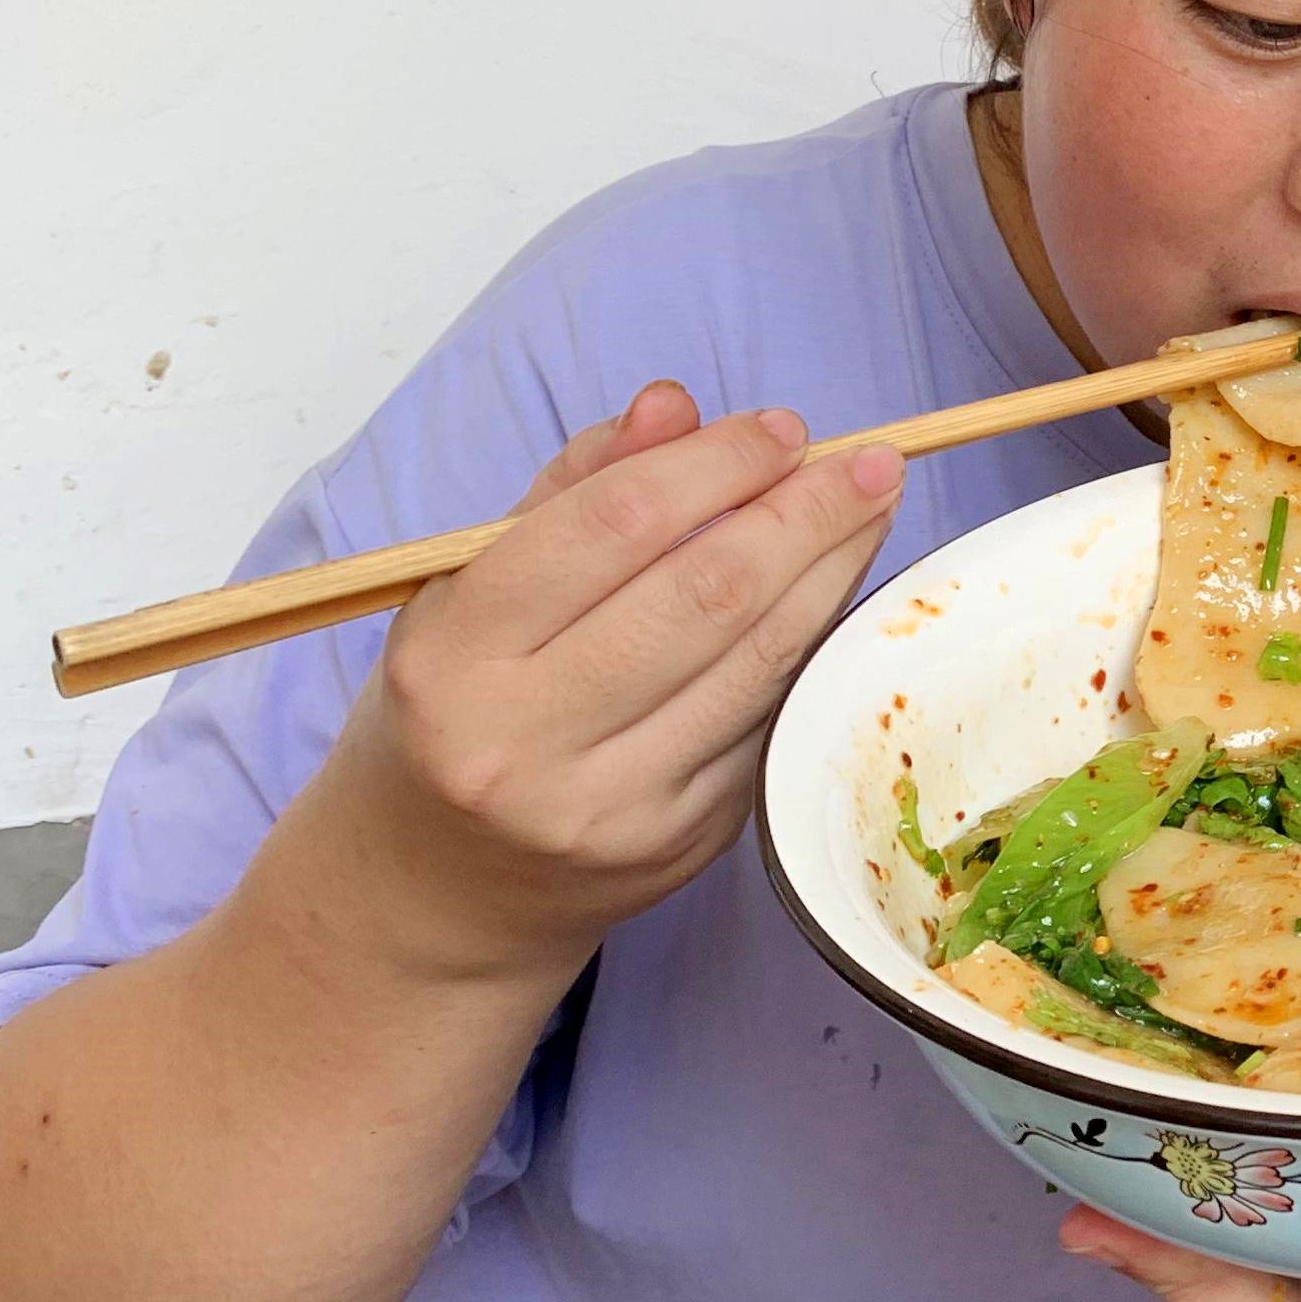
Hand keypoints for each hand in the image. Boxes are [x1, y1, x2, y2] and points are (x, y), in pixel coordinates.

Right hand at [314, 383, 904, 981]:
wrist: (431, 896)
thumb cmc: (450, 714)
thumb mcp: (462, 595)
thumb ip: (570, 492)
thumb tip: (674, 406)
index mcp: (452, 659)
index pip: (610, 528)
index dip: (714, 465)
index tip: (780, 429)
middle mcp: (524, 742)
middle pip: (704, 595)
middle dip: (802, 515)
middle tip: (867, 462)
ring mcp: (609, 807)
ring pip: (756, 664)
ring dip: (832, 576)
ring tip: (869, 511)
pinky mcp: (678, 847)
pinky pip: (766, 725)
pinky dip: (809, 651)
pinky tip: (837, 599)